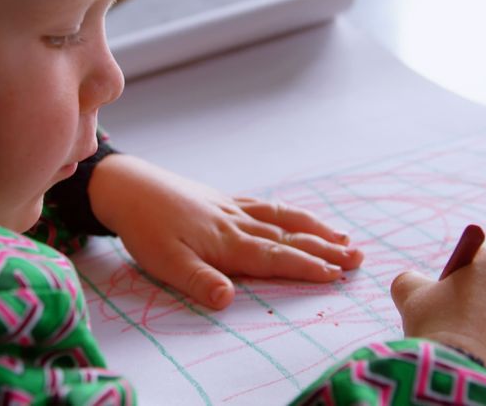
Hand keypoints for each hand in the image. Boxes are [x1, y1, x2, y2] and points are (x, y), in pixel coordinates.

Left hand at [88, 154, 362, 309]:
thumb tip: (228, 300)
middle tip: (358, 258)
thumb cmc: (144, 229)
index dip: (306, 267)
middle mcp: (237, 223)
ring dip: (315, 228)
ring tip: (343, 238)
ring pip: (282, 218)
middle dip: (324, 249)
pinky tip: (298, 216)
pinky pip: (265, 205)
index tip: (336, 275)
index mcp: (227, 242)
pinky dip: (288, 212)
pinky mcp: (223, 200)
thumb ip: (198, 281)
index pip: (275, 257)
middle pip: (289, 237)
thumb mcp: (164, 262)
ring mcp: (232, 208)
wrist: (127, 186)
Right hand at [390, 243, 485, 405]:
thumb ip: (411, 281)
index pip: (482, 257)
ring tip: (464, 351)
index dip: (459, 274)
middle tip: (450, 324)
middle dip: (478, 304)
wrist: (467, 381)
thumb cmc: (442, 328)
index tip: (443, 294)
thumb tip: (410, 282)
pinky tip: (479, 370)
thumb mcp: (413, 296)